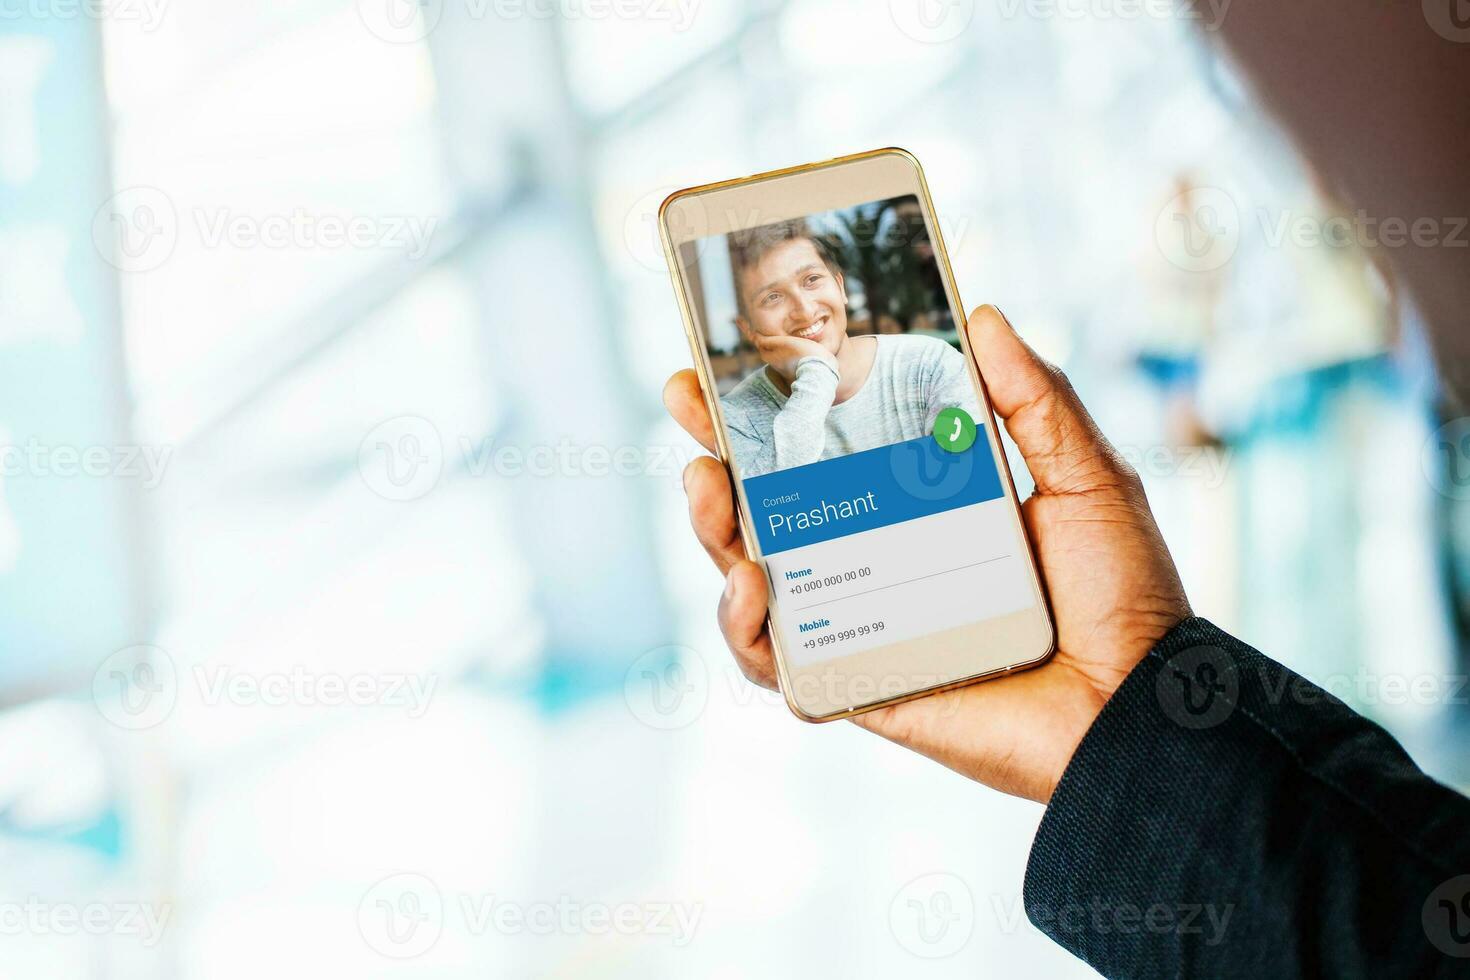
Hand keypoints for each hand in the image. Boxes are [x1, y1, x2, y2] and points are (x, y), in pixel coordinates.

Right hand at [663, 305, 1191, 802]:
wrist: (1140, 704)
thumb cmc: (1123, 594)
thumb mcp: (1085, 476)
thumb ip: (1035, 400)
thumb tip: (986, 316)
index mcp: (921, 510)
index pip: (827, 456)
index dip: (769, 413)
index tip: (724, 365)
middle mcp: (880, 565)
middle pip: (770, 514)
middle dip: (715, 460)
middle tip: (689, 408)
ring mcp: (863, 627)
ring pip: (754, 585)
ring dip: (714, 534)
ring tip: (710, 490)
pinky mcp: (859, 686)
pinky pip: (780, 667)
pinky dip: (747, 631)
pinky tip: (755, 586)